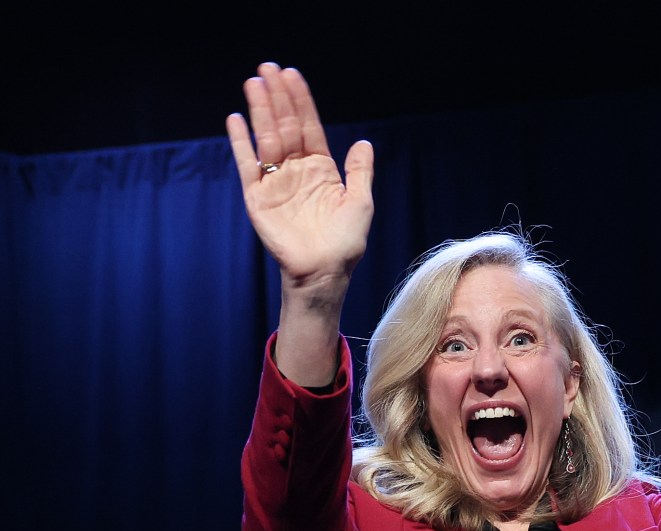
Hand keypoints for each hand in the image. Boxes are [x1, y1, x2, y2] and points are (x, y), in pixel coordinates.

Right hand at [225, 64, 373, 291]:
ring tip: (253, 83)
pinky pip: (247, 164)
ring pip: (266, 138)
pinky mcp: (258, 196)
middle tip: (268, 68)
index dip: (301, 101)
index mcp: (321, 169)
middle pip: (285, 125)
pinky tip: (236, 119)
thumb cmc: (345, 242)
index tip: (292, 76)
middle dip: (277, 97)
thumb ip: (359, 172)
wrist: (324, 271)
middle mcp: (296, 170)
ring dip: (260, 111)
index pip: (309, 127)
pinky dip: (241, 142)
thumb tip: (364, 143)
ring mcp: (276, 181)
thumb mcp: (361, 203)